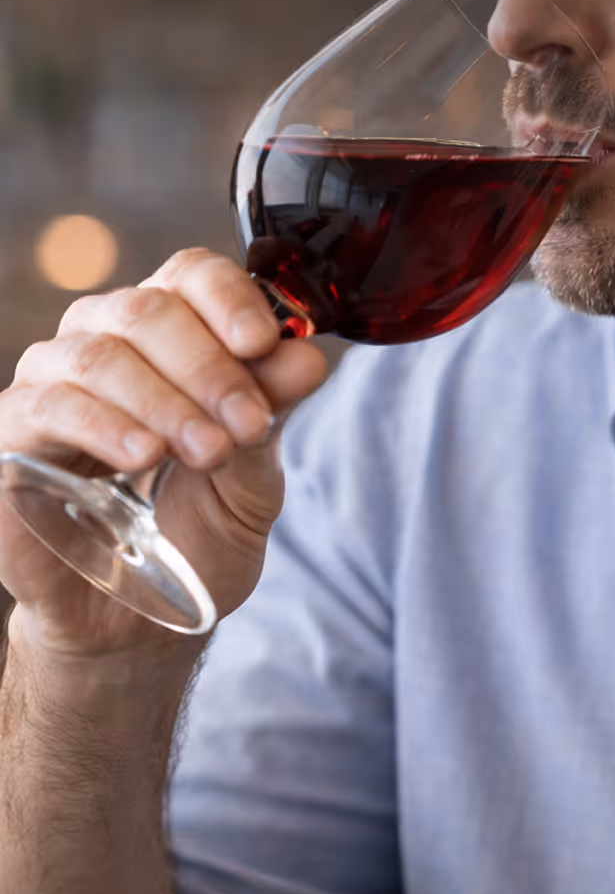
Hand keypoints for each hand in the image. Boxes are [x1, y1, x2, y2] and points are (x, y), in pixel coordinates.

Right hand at [0, 249, 328, 659]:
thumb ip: (272, 414)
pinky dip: (104, 425)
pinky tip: (143, 455)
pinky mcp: (11, 431)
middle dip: (210, 368)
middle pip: (150, 310)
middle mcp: (104, 340)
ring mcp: (50, 381)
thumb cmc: (192, 538)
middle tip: (246, 427)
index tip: (263, 342)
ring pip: (103, 354)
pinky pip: (50, 404)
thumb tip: (307, 354)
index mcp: (170, 335)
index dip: (228, 298)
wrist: (136, 619)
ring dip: (166, 401)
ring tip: (208, 452)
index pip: (191, 274)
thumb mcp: (253, 479)